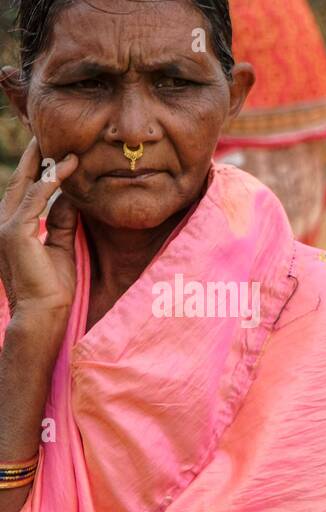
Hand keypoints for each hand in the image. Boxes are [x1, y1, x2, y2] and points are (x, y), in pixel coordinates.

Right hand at [0, 139, 78, 344]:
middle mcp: (5, 222)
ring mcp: (6, 226)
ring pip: (27, 186)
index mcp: (15, 226)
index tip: (53, 150)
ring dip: (47, 166)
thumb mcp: (62, 247)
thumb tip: (71, 199)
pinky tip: (66, 169)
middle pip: (21, 181)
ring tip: (64, 147)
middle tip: (48, 134)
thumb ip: (63, 222)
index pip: (26, 190)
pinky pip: (34, 200)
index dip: (38, 169)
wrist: (44, 314)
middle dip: (35, 158)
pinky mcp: (15, 233)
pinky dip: (51, 183)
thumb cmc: (53, 287)